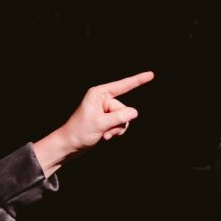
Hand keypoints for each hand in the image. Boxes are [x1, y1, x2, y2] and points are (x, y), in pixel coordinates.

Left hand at [32, 71, 153, 175]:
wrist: (69, 145)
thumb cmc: (79, 132)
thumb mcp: (100, 124)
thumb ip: (118, 117)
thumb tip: (134, 112)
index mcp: (98, 94)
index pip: (122, 86)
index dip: (138, 80)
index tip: (151, 74)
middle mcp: (102, 100)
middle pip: (124, 108)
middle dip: (118, 122)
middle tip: (105, 130)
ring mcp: (105, 110)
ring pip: (124, 118)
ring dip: (117, 129)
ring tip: (104, 135)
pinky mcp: (106, 120)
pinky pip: (120, 124)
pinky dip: (115, 132)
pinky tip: (105, 137)